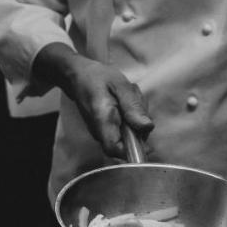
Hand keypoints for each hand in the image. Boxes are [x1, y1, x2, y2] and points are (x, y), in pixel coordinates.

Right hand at [38, 45, 152, 159]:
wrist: (78, 76)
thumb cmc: (97, 77)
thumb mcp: (119, 84)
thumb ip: (132, 105)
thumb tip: (147, 127)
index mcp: (102, 121)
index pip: (115, 149)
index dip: (133, 147)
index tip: (142, 129)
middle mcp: (99, 132)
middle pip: (127, 145)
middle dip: (140, 127)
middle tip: (136, 102)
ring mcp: (101, 133)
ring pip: (127, 138)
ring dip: (136, 120)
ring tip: (129, 98)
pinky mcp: (105, 131)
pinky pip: (124, 132)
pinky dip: (130, 119)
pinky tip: (125, 103)